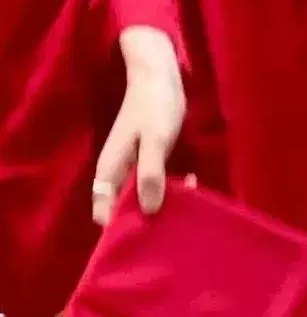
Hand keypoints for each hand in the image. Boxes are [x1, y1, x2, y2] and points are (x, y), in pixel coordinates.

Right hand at [93, 28, 185, 222]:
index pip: (104, 213)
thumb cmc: (154, 106)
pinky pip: (156, 182)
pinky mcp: (149, 158)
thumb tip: (149, 210)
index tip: (144, 241)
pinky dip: (171, 188)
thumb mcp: (155, 141)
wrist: (159, 75)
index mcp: (110, 171)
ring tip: (186, 214)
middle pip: (123, 208)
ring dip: (161, 204)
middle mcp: (117, 173)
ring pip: (141, 196)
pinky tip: (193, 187)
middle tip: (171, 231)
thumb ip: (151, 175)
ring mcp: (133, 166)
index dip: (119, 229)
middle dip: (144, 220)